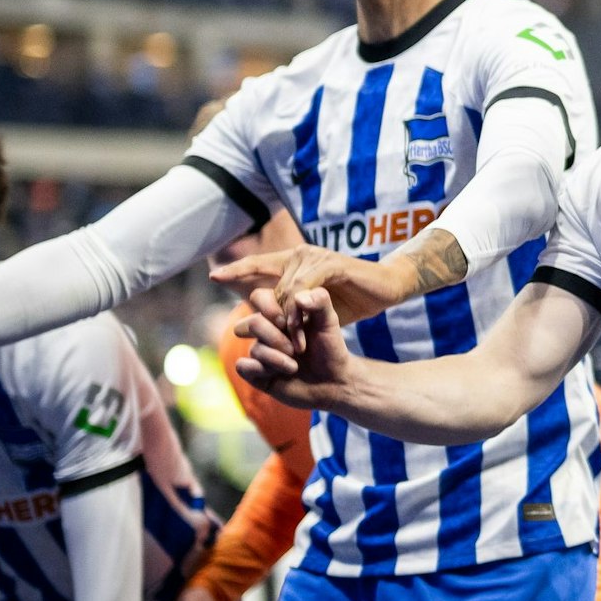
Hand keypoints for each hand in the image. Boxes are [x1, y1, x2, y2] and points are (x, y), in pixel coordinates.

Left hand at [212, 245, 409, 327]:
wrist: (386, 288)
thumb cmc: (351, 298)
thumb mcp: (310, 311)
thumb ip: (283, 315)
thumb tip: (245, 327)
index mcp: (293, 263)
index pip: (258, 264)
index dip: (237, 270)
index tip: (214, 276)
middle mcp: (300, 255)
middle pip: (272, 288)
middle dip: (268, 319)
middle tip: (267, 341)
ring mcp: (316, 258)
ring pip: (287, 292)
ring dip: (287, 321)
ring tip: (291, 344)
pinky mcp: (332, 266)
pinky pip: (306, 290)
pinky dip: (301, 312)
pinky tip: (303, 330)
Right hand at [233, 287, 355, 409]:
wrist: (334, 382)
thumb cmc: (331, 349)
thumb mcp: (329, 322)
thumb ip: (320, 301)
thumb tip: (298, 296)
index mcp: (279, 313)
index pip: (259, 298)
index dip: (269, 308)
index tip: (287, 322)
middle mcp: (266, 331)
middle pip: (252, 324)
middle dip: (276, 338)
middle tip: (298, 350)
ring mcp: (260, 352)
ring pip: (253, 349)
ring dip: (276, 359)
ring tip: (295, 367)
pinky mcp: (256, 373)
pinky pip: (242, 366)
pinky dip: (259, 370)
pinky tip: (277, 375)